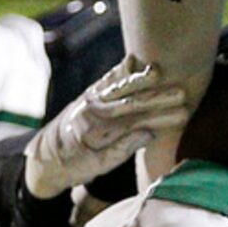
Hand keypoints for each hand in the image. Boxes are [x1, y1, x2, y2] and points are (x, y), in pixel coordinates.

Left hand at [23, 55, 188, 199]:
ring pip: (119, 85)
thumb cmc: (73, 166)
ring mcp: (90, 98)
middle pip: (131, 99)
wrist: (45, 156)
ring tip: (160, 71)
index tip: (182, 112)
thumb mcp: (98, 165)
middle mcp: (93, 108)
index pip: (135, 118)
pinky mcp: (88, 94)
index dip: (160, 114)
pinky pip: (107, 80)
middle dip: (158, 96)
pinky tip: (131, 60)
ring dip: (141, 78)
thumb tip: (149, 132)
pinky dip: (120, 71)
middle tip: (182, 93)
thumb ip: (122, 148)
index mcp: (96, 128)